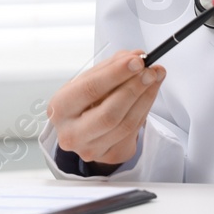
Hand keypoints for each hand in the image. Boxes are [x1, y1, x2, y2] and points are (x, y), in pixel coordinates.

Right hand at [46, 49, 164, 164]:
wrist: (80, 128)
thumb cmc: (83, 100)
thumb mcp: (89, 79)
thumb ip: (112, 66)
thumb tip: (137, 57)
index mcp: (60, 108)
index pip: (90, 88)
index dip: (116, 74)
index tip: (137, 60)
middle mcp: (71, 133)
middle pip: (109, 113)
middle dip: (133, 88)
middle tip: (149, 70)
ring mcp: (90, 149)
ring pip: (125, 124)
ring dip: (145, 98)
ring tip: (154, 78)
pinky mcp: (110, 156)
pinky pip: (133, 132)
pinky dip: (145, 110)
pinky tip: (149, 94)